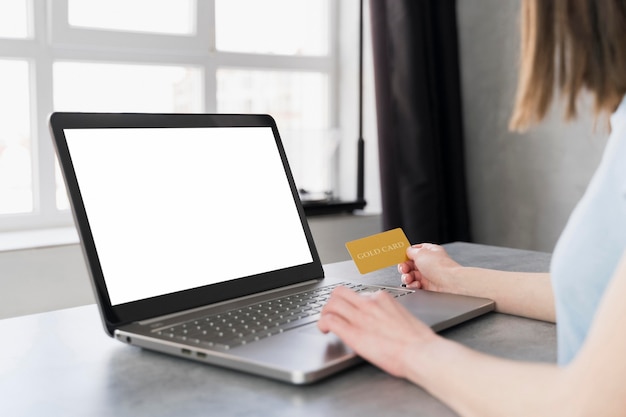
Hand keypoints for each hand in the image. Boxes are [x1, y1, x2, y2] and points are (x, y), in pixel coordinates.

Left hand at [317, 286, 437, 378]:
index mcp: (382, 298)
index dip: (349, 302)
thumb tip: (382, 320)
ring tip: (325, 322)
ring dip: (324, 312)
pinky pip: (330, 320)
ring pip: (332, 304)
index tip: (348, 310)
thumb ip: (388, 314)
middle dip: (332, 302)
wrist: (421, 352)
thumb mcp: (403, 317)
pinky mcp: (353, 332)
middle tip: (331, 313)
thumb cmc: (418, 341)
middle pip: (340, 292)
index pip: (357, 293)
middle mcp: (369, 303)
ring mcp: (360, 316)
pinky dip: (322, 324)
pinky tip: (324, 330)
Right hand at [398, 243, 460, 291]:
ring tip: (409, 278)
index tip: (400, 258)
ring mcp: (427, 275)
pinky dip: (413, 285)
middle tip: (404, 269)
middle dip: (404, 267)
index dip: (406, 255)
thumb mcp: (421, 253)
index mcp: (428, 252)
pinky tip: (417, 284)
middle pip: (410, 264)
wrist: (450, 283)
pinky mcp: (427, 286)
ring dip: (407, 277)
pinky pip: (414, 285)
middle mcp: (428, 263)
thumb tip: (406, 251)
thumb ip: (410, 251)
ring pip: (410, 275)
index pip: (414, 251)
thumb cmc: (440, 266)